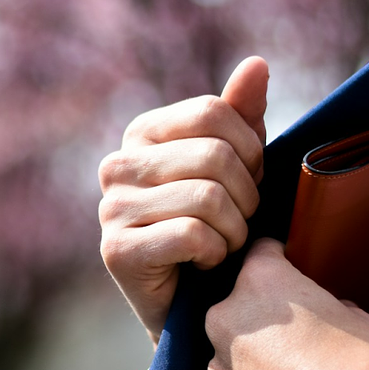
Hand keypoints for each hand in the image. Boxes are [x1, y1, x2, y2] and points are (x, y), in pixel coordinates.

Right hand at [98, 56, 268, 342]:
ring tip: (222, 245)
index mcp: (142, 132)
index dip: (251, 150)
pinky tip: (202, 264)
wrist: (193, 305)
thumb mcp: (235, 166)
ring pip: (209, 198)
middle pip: (215, 155)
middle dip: (247, 196)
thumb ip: (242, 116)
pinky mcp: (116, 251)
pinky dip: (215, 255)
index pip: (214, 112)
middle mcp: (117, 164)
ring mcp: (111, 208)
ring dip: (234, 231)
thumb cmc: (216, 228)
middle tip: (239, 222)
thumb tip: (257, 64)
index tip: (249, 182)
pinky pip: (193, 235)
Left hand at [205, 238, 368, 369]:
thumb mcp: (354, 317)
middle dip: (261, 313)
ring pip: (232, 347)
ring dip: (254, 354)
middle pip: (239, 303)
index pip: (261, 252)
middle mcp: (228, 317)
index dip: (278, 259)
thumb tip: (329, 310)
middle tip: (295, 331)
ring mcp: (220, 363)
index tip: (287, 268)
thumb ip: (327, 304)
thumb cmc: (361, 366)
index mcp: (260, 282)